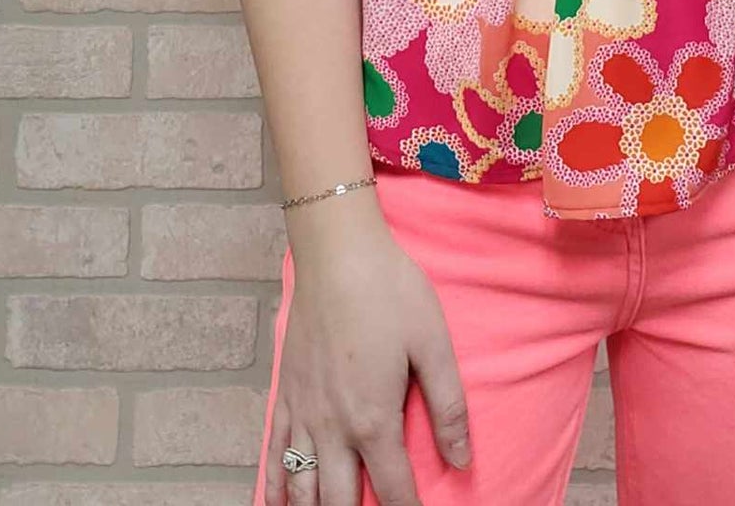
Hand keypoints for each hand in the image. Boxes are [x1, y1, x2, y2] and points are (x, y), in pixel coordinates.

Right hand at [263, 226, 471, 505]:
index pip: (393, 491)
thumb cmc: (390, 292)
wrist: (337, 253)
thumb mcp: (433, 345)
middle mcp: (333, 428)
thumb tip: (462, 459)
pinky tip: (279, 503)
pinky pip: (272, 454)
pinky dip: (274, 486)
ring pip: (301, 488)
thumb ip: (448, 407)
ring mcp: (302, 413)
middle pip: (340, 502)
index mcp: (374, 420)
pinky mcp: (283, 394)